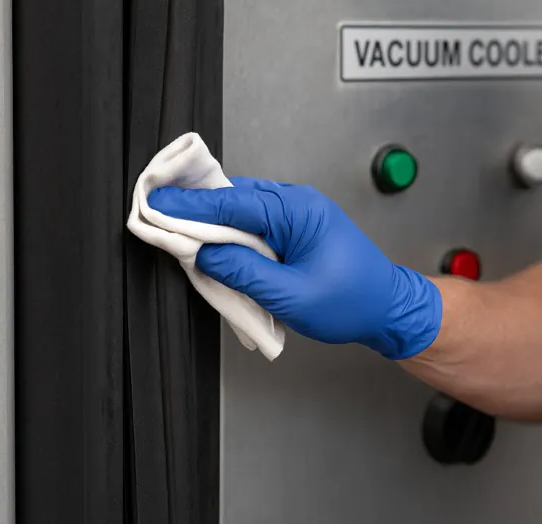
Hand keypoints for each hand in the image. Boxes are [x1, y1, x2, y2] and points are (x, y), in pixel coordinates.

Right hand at [147, 177, 442, 359]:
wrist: (387, 307)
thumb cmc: (350, 302)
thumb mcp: (291, 295)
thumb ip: (242, 272)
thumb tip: (202, 253)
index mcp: (298, 211)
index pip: (231, 204)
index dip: (188, 207)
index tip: (154, 206)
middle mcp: (296, 202)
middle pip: (233, 198)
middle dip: (194, 208)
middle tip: (155, 214)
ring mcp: (296, 211)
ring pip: (241, 208)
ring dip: (212, 220)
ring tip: (177, 229)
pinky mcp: (295, 226)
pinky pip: (254, 220)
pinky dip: (231, 229)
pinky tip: (214, 242)